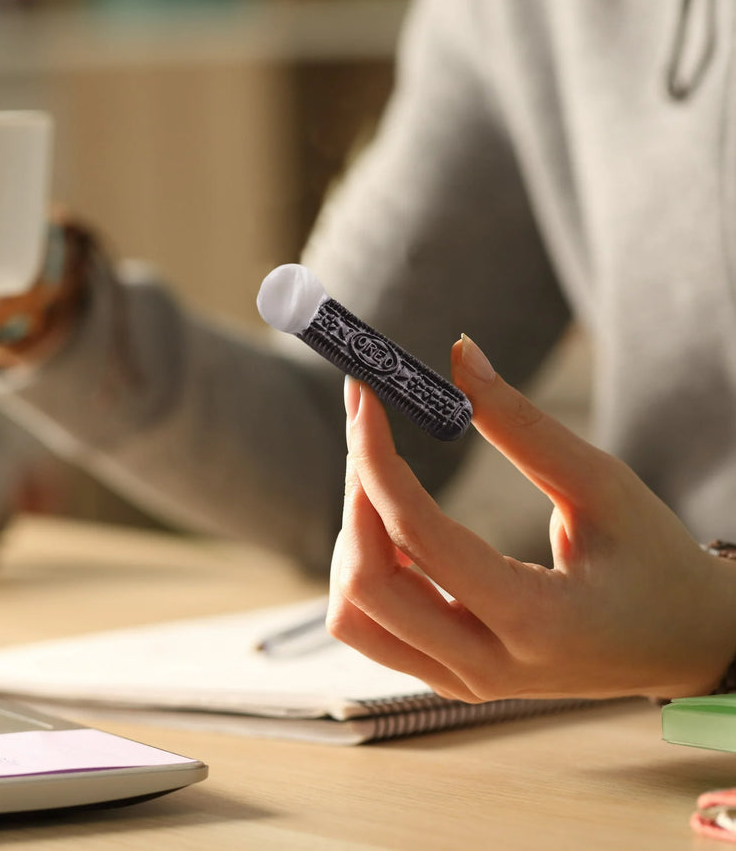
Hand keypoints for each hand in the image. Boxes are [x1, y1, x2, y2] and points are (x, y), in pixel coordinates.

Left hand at [327, 335, 735, 701]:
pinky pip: (372, 627)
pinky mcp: (448, 677)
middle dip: (355, 496)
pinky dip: (364, 570)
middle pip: (365, 587)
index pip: (419, 535)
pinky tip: (397, 528)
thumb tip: (458, 355)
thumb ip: (522, 424)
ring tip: (386, 481)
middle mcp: (486, 668)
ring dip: (352, 540)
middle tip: (370, 428)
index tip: (363, 395)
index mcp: (536, 621)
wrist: (685, 644)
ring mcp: (462, 682)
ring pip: (353, 616)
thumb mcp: (602, 485)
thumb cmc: (655, 561)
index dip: (376, 455)